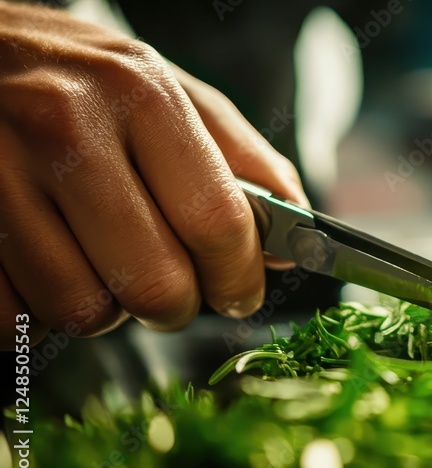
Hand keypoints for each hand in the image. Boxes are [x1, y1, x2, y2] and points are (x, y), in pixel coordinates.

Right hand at [0, 2, 306, 346]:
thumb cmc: (74, 75)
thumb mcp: (166, 88)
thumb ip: (240, 159)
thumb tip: (292, 235)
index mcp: (141, 97)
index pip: (217, 222)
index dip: (239, 277)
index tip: (240, 293)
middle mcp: (68, 129)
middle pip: (155, 284)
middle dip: (175, 306)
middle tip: (169, 291)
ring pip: (82, 310)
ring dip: (103, 309)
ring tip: (98, 265)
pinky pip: (12, 317)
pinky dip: (34, 314)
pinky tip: (43, 269)